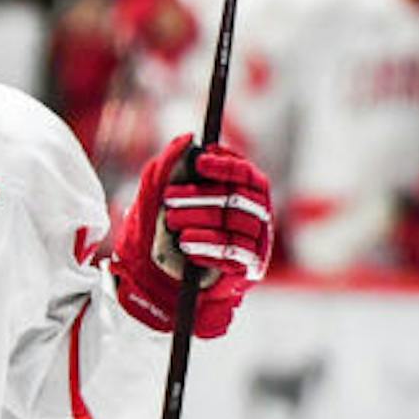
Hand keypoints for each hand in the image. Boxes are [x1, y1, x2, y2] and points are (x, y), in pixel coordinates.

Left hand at [110, 133, 272, 337]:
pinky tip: (187, 244)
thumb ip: (170, 166)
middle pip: (238, 199)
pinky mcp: (248, 269)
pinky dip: (208, 246)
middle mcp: (258, 216)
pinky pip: (233, 254)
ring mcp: (256, 243)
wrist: (164, 280)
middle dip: (201, 197)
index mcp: (246, 194)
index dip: (226, 166)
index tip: (199, 161)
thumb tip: (185, 139)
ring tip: (173, 222)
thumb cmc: (170, 230)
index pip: (247, 174)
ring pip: (235, 225)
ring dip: (200, 220)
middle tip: (169, 200)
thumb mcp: (160, 196)